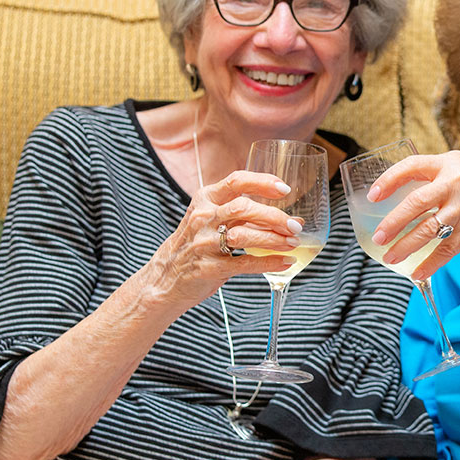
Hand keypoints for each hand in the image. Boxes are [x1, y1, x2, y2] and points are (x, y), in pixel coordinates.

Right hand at [151, 169, 303, 305]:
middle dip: (273, 215)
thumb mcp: (212, 219)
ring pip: (243, 235)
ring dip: (273, 239)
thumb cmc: (196, 244)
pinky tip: (285, 262)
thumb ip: (245, 215)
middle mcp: (202, 218)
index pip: (235, 182)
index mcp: (205, 199)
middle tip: (295, 225)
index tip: (284, 188)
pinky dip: (268, 262)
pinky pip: (243, 263)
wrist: (165, 278)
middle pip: (243, 208)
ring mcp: (203, 243)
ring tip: (293, 243)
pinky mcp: (208, 268)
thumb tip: (291, 218)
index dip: (262, 182)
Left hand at [367, 151, 459, 280]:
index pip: (411, 166)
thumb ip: (431, 177)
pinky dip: (430, 263)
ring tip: (390, 256)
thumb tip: (395, 195)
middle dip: (394, 222)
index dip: (389, 180)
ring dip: (406, 246)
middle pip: (416, 203)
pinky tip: (416, 272)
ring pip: (429, 229)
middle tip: (378, 236)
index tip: (373, 196)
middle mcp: (455, 183)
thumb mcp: (458, 169)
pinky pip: (446, 250)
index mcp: (447, 164)